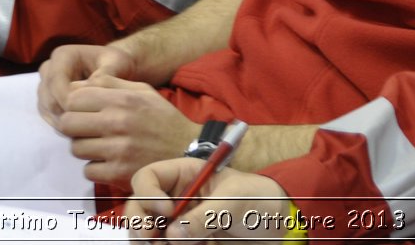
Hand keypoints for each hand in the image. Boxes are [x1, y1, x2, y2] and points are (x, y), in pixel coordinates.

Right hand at [38, 44, 135, 129]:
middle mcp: (50, 69)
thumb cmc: (118, 64)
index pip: (56, 80)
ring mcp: (46, 85)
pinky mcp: (48, 100)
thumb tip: (89, 88)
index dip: (66, 99)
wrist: (116, 70)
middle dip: (63, 114)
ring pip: (46, 108)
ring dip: (61, 122)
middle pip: (47, 96)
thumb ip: (105, 75)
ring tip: (84, 131)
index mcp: (63, 55)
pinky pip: (49, 115)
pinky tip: (79, 132)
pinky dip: (61, 125)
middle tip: (85, 128)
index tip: (84, 113)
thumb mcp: (118, 64)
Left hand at [56, 76, 199, 185]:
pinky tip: (109, 162)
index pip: (73, 99)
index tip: (82, 112)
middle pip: (67, 124)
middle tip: (87, 130)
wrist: (188, 150)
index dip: (73, 105)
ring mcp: (117, 150)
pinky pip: (88, 171)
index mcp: (122, 99)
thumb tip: (76, 85)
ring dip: (85, 148)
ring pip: (76, 149)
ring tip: (101, 146)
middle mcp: (118, 122)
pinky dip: (95, 168)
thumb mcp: (142, 90)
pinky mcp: (119, 174)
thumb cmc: (162, 118)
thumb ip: (109, 83)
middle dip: (74, 127)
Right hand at [126, 160, 291, 241]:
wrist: (276, 226)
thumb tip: (172, 234)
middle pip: (138, 208)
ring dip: (151, 242)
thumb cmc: (259, 200)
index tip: (167, 211)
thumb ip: (206, 215)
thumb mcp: (235, 202)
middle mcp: (174, 198)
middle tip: (152, 240)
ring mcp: (176, 223)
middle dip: (140, 224)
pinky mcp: (183, 242)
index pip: (148, 177)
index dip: (148, 193)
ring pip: (146, 234)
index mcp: (184, 175)